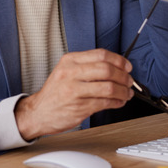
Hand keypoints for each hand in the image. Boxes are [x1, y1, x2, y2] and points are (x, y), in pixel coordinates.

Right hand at [14, 49, 134, 139]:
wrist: (38, 112)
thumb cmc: (55, 92)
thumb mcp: (65, 71)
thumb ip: (86, 66)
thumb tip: (115, 67)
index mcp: (70, 61)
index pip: (101, 55)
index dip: (119, 60)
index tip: (127, 66)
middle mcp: (71, 73)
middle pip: (107, 69)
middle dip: (124, 76)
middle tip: (129, 81)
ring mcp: (75, 90)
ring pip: (109, 87)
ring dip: (123, 91)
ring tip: (127, 93)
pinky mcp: (79, 107)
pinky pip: (105, 103)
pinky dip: (117, 102)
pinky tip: (119, 102)